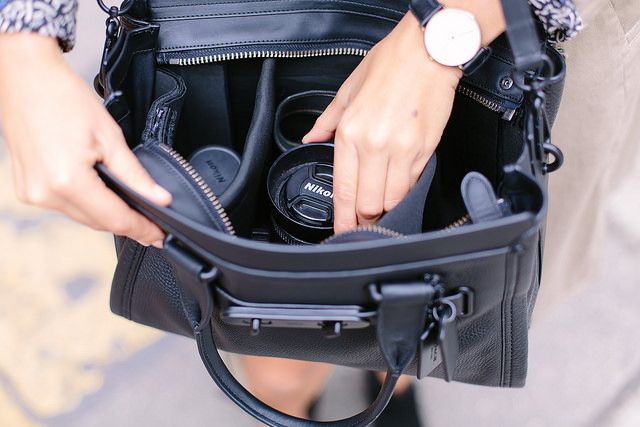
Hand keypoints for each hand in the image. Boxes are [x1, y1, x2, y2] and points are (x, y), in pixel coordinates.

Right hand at [0, 33, 170, 246]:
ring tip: (133, 212)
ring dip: (107, 215)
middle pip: (98, 222)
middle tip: (153, 227)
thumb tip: (160, 200)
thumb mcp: (110, 137)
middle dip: (128, 225)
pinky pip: (65, 207)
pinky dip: (87, 205)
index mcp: (67, 182)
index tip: (160, 236)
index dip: (142, 229)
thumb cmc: (64, 98)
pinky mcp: (27, 189)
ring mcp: (32, 193)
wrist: (27, 77)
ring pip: (82, 217)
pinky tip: (103, 197)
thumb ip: (136, 175)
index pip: (115, 219)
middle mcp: (45, 193)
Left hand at [302, 13, 461, 233]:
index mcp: (350, 133)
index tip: (341, 231)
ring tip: (380, 209)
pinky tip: (398, 187)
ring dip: (384, 209)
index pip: (344, 190)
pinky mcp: (424, 150)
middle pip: (367, 204)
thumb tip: (311, 137)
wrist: (428, 51)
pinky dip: (403, 192)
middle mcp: (374, 146)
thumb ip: (327, 121)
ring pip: (391, 201)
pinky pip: (411, 185)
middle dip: (363, 219)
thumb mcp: (347, 91)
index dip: (342, 219)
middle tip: (361, 221)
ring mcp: (401, 150)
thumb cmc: (390, 65)